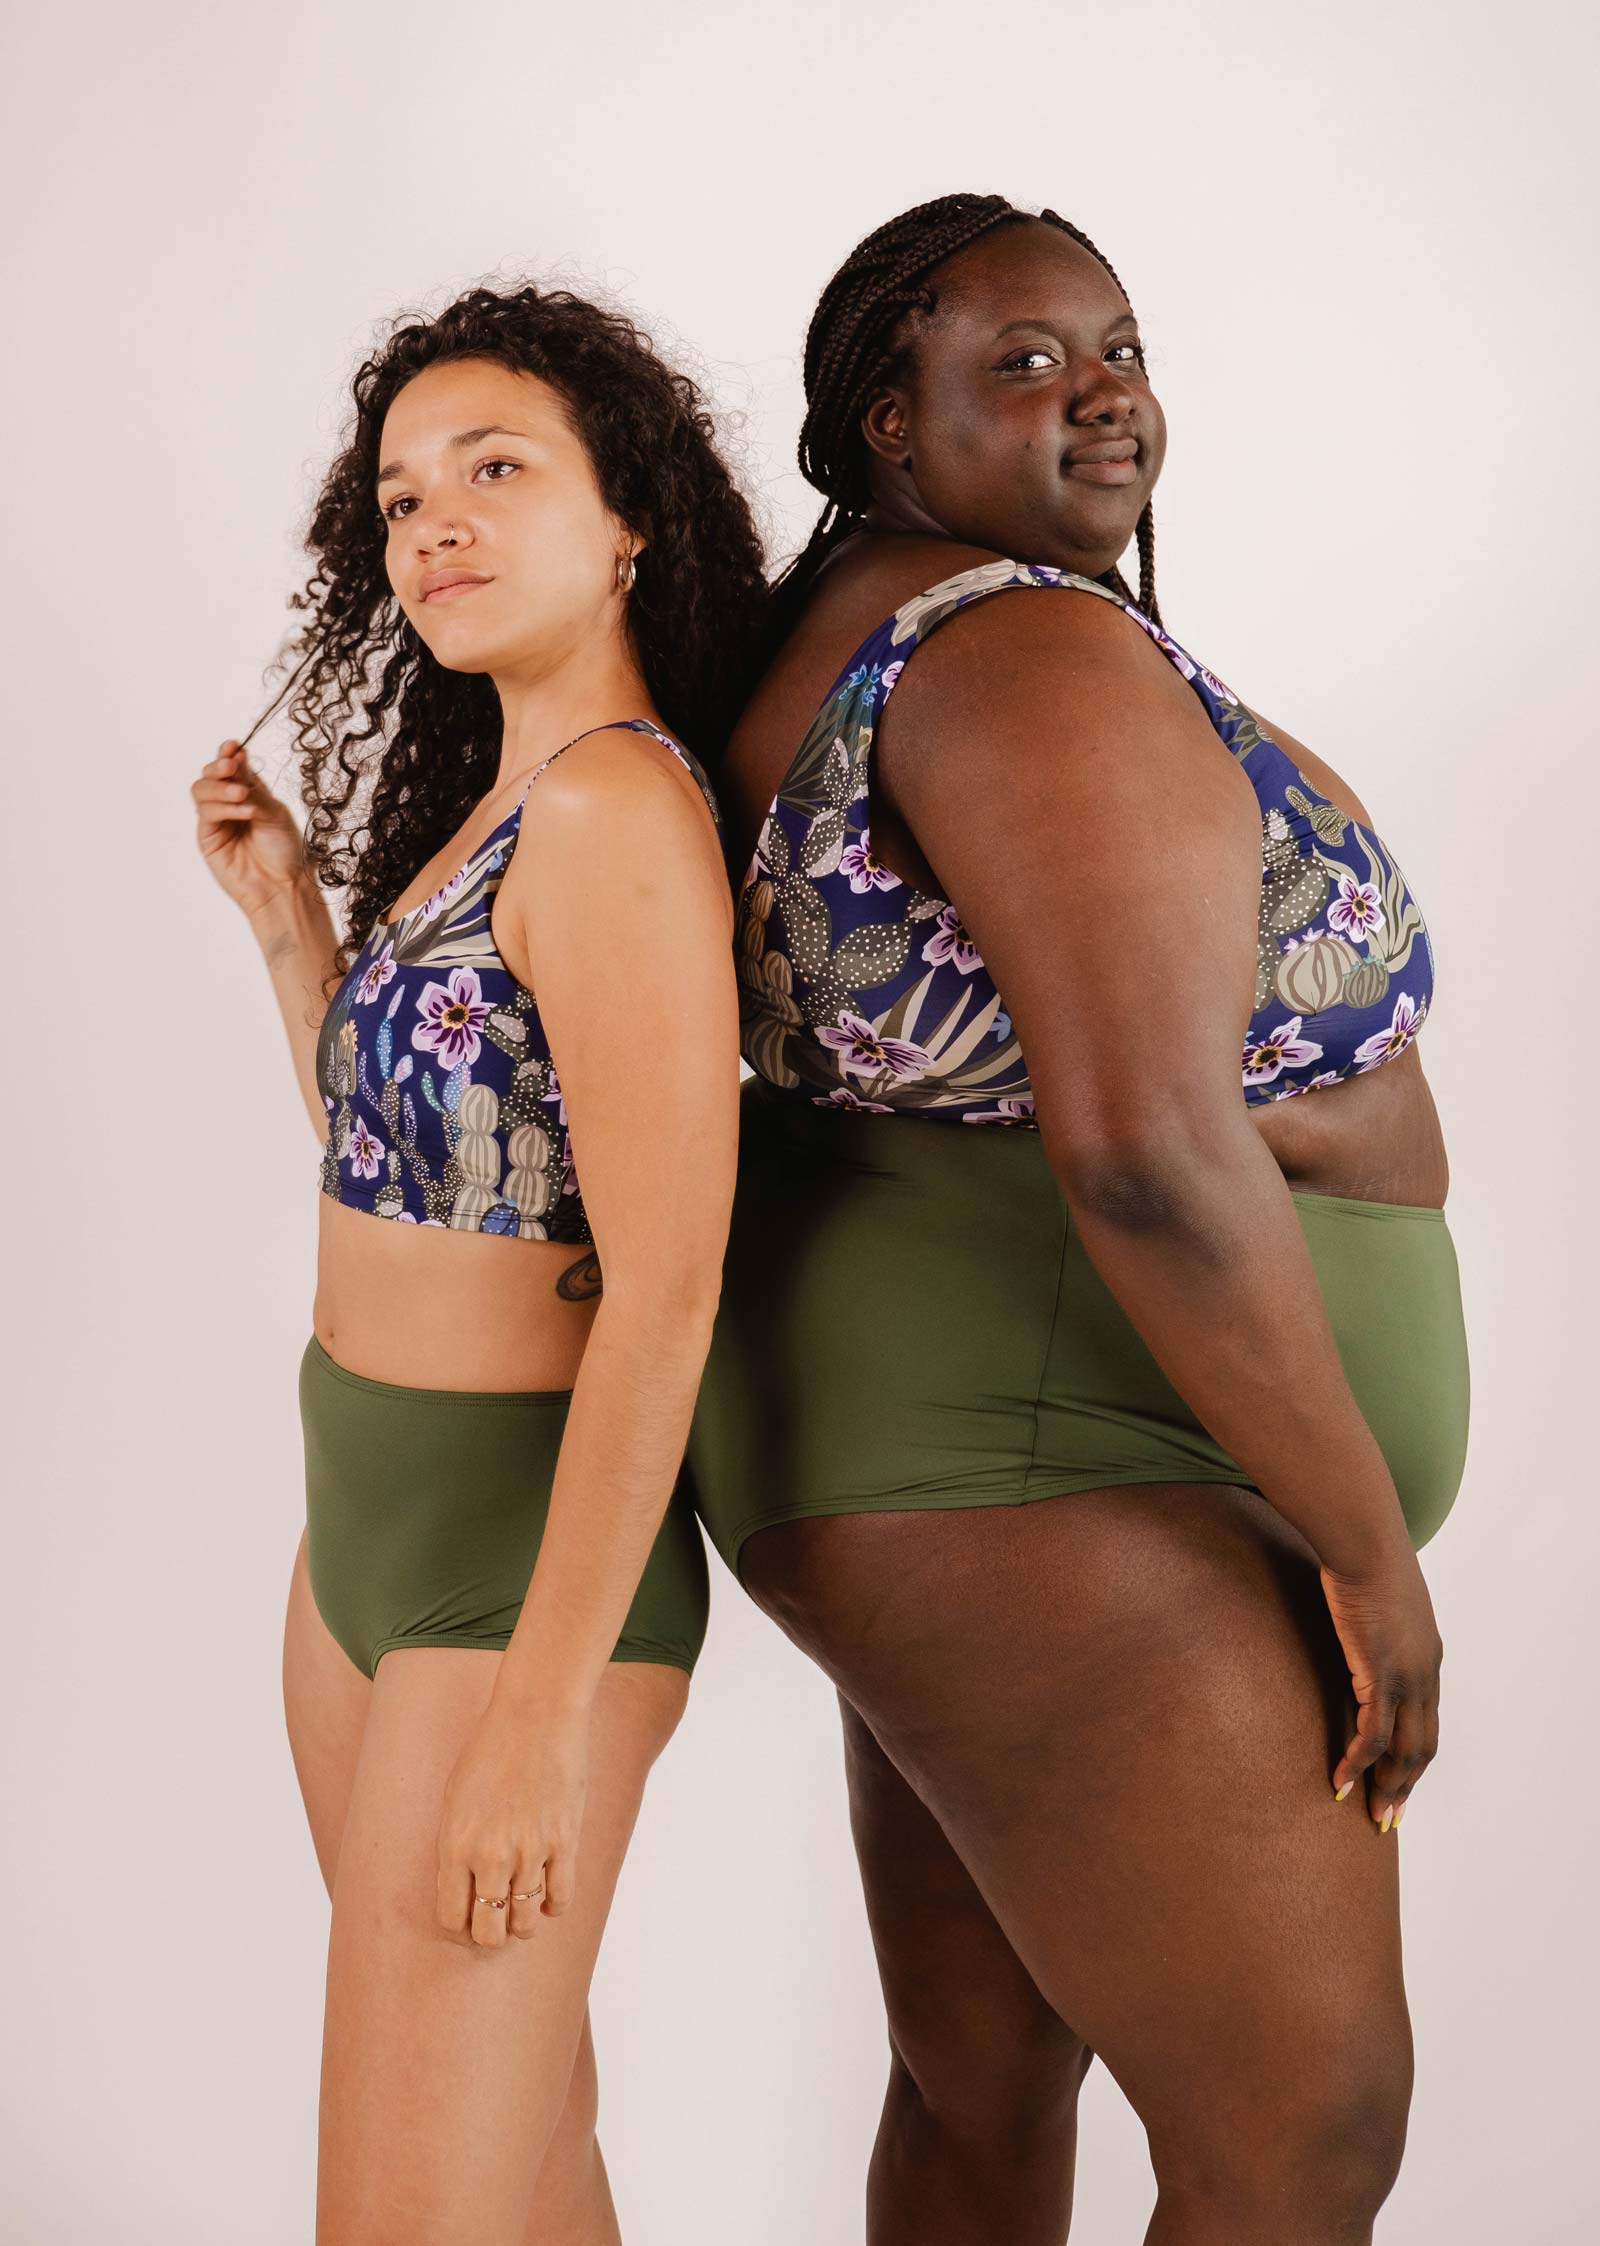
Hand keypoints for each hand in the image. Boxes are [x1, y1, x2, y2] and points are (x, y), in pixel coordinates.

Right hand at [191, 738, 305, 918]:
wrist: (283, 884)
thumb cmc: (285, 850)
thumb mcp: (274, 812)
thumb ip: (253, 788)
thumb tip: (237, 760)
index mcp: (250, 792)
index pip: (232, 766)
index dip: (229, 753)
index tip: (234, 746)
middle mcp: (229, 803)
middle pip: (210, 774)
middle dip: (218, 766)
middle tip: (232, 766)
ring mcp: (217, 820)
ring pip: (201, 790)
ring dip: (220, 787)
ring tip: (241, 794)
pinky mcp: (208, 837)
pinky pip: (207, 813)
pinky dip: (224, 808)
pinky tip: (245, 811)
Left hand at [434, 1693, 588, 1949]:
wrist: (535, 1715)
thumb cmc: (489, 1750)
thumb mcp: (455, 1798)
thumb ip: (455, 1847)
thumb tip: (463, 1887)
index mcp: (456, 1846)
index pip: (452, 1918)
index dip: (460, 1926)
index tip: (467, 1919)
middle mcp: (491, 1856)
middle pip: (489, 1932)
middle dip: (490, 1935)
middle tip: (494, 1922)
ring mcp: (531, 1851)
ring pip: (526, 1922)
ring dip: (522, 1923)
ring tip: (521, 1909)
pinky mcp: (565, 1842)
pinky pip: (560, 1898)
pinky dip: (553, 1907)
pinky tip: (547, 1897)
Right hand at [1320, 1546, 1442, 1831]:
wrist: (1366, 1544)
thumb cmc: (1365, 1560)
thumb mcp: (1380, 1601)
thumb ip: (1376, 1624)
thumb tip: (1355, 1623)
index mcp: (1427, 1659)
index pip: (1427, 1722)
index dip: (1413, 1758)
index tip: (1399, 1783)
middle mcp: (1426, 1675)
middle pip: (1423, 1746)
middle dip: (1407, 1785)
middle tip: (1389, 1815)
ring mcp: (1408, 1679)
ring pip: (1405, 1750)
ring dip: (1389, 1786)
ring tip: (1370, 1813)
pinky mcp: (1381, 1677)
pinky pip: (1372, 1735)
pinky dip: (1358, 1763)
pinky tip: (1341, 1780)